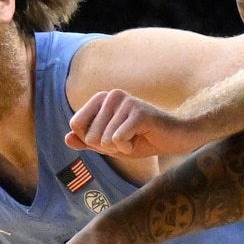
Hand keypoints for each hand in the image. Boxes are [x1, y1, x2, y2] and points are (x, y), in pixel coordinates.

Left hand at [65, 87, 216, 160]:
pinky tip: (143, 138)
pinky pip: (118, 140)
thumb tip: (67, 138)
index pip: (76, 125)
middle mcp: (111, 95)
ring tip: (137, 137)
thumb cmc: (143, 139)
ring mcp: (126, 101)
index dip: (92, 141)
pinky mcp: (138, 112)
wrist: (176, 137)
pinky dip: (129, 148)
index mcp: (101, 99)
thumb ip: (88, 141)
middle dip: (108, 147)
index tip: (113, 137)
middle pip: (90, 136)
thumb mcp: (110, 144)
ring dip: (121, 148)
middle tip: (129, 138)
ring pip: (105, 140)